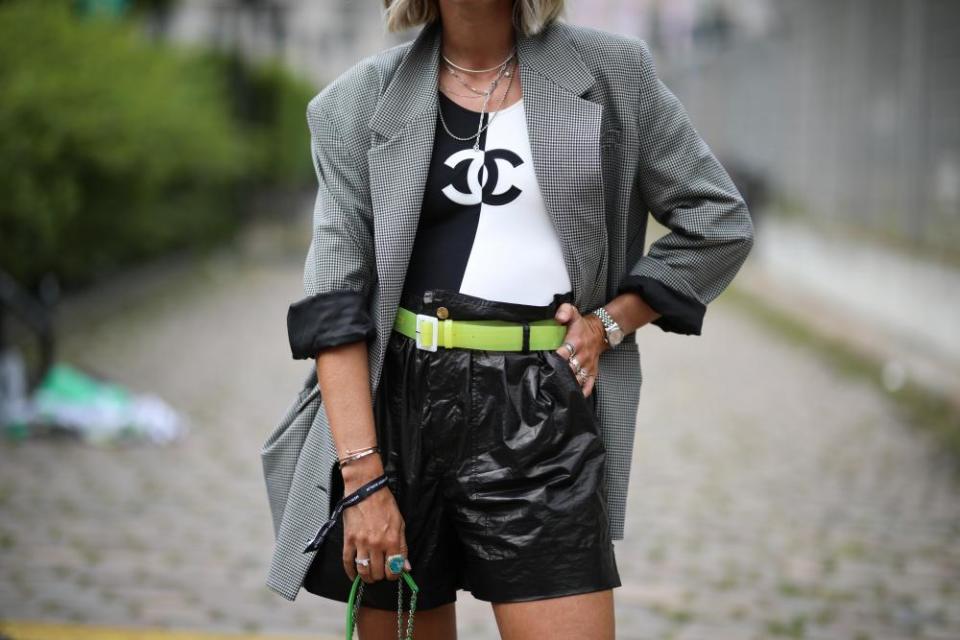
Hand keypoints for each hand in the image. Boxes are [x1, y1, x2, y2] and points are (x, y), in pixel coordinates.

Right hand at [340, 455, 411, 583]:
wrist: (366, 490)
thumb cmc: (384, 503)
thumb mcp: (400, 523)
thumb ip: (403, 546)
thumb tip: (405, 566)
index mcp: (392, 540)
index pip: (394, 568)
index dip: (394, 575)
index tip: (393, 574)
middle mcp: (377, 544)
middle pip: (378, 572)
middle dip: (381, 576)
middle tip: (381, 573)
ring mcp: (361, 543)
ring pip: (363, 570)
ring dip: (367, 577)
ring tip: (370, 576)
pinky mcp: (349, 540)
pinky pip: (347, 561)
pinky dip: (350, 572)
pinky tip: (354, 575)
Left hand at [552, 302, 607, 398]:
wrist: (601, 332)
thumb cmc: (582, 326)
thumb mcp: (573, 313)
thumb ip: (564, 311)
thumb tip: (558, 317)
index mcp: (575, 342)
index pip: (563, 354)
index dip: (553, 360)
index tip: (544, 365)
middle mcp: (582, 356)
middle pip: (568, 370)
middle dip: (557, 376)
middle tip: (545, 381)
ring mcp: (587, 366)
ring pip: (576, 380)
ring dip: (566, 385)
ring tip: (554, 391)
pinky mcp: (592, 373)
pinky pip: (588, 386)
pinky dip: (580, 393)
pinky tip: (571, 397)